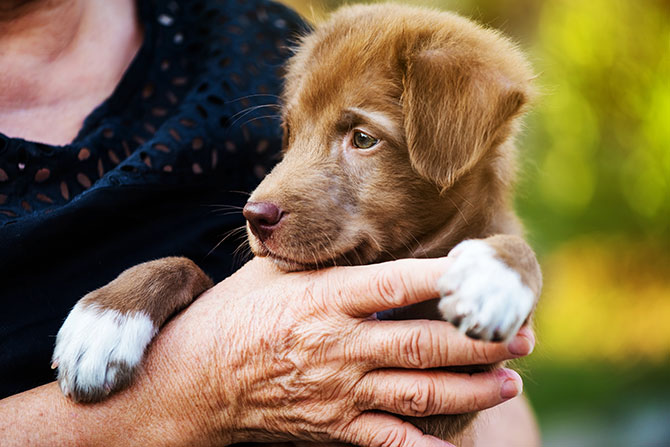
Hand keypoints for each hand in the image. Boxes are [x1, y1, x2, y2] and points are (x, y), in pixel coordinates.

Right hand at [137, 257, 532, 446]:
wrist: (196, 381)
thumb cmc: (236, 316)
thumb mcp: (271, 272)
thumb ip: (318, 257)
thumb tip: (355, 230)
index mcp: (327, 298)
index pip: (400, 283)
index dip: (449, 278)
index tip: (487, 271)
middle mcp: (340, 345)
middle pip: (425, 343)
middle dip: (480, 340)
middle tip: (522, 334)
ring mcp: (340, 391)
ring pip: (420, 391)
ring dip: (471, 388)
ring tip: (510, 381)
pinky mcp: (334, 426)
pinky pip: (390, 442)